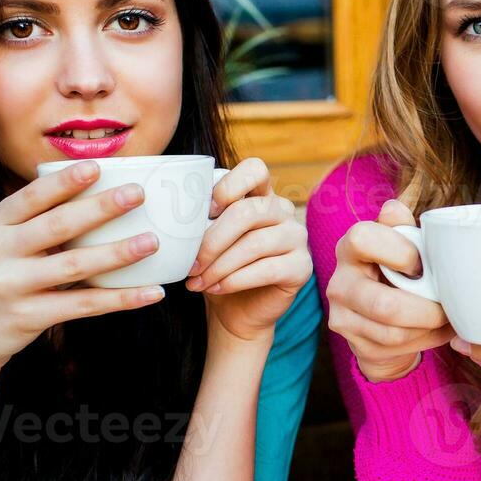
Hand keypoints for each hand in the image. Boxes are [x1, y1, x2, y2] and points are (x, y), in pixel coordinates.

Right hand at [0, 159, 165, 375]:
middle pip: (56, 226)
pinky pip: (83, 306)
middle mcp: (0, 251)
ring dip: (116, 254)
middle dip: (99, 208)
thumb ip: (34, 220)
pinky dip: (120, 299)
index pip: (32, 197)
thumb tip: (92, 188)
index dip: (64, 182)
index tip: (97, 166)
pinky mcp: (29, 316)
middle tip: (138, 194)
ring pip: (73, 266)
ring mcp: (13, 286)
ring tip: (151, 242)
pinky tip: (150, 292)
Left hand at [185, 157, 312, 341]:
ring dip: (219, 266)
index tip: (207, 211)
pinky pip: (267, 269)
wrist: (234, 311)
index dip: (229, 186)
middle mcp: (283, 211)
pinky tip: (216, 288)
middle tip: (190, 265)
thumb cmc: (216, 269)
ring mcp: (297, 237)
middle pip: (248, 212)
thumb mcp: (204, 240)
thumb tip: (177, 217)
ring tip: (198, 281)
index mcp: (260, 195)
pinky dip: (235, 280)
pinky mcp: (302, 267)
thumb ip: (200, 221)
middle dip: (212, 241)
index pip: (255, 169)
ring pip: (255, 244)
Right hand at [326, 199, 454, 382]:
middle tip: (446, 305)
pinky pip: (395, 348)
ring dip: (429, 328)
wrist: (380, 314)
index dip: (401, 252)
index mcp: (351, 246)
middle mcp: (339, 282)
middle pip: (385, 305)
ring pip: (394, 333)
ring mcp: (342, 316)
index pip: (364, 239)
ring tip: (445, 317)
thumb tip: (394, 208)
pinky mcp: (355, 344)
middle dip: (427, 310)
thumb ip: (402, 227)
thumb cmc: (399, 269)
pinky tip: (435, 330)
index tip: (422, 264)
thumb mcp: (402, 243)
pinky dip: (424, 340)